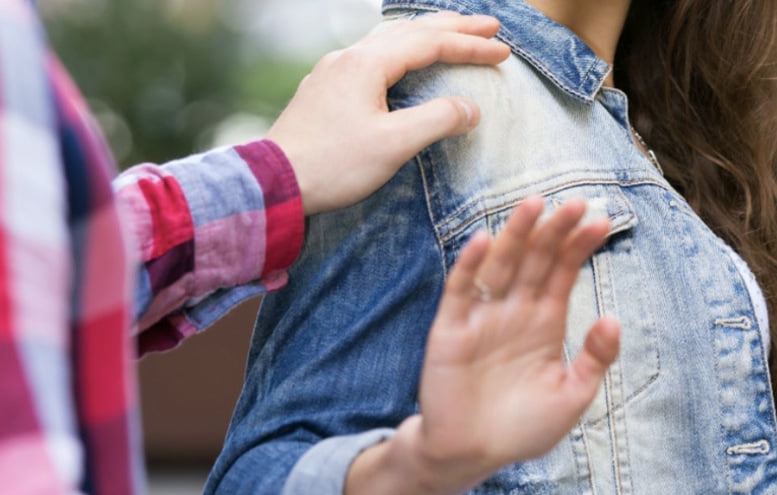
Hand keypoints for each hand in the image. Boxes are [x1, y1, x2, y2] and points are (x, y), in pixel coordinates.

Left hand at [266, 11, 509, 214]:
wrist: (273, 184)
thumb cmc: (333, 165)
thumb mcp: (393, 145)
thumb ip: (436, 120)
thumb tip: (470, 108)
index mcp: (367, 64)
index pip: (430, 44)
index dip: (470, 46)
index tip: (502, 52)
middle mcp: (348, 58)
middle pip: (409, 31)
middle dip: (453, 28)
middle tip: (490, 28)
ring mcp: (332, 72)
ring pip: (387, 40)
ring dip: (424, 36)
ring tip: (451, 35)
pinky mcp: (323, 91)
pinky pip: (370, 56)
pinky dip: (400, 52)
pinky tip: (401, 63)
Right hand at [337, 196, 619, 494]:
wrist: (470, 455)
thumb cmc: (522, 428)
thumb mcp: (571, 397)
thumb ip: (593, 359)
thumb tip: (614, 319)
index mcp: (545, 322)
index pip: (564, 272)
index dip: (580, 246)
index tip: (602, 220)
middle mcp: (515, 311)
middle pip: (536, 260)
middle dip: (554, 231)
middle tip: (575, 203)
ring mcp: (482, 316)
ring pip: (500, 264)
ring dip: (516, 235)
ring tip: (534, 205)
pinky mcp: (450, 328)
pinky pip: (460, 290)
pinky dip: (469, 265)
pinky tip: (483, 240)